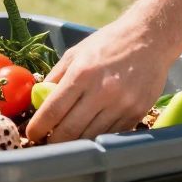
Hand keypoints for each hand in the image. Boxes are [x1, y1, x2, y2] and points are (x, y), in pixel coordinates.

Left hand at [24, 17, 174, 143]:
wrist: (149, 38)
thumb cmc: (109, 43)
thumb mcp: (76, 53)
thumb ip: (56, 76)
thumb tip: (38, 99)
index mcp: (82, 74)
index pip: (53, 111)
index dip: (38, 127)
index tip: (32, 134)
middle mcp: (102, 92)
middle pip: (70, 131)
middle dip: (54, 142)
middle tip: (46, 142)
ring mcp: (121, 105)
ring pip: (91, 137)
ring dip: (75, 143)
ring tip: (66, 140)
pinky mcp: (137, 113)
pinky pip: (111, 134)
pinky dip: (97, 137)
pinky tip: (89, 132)